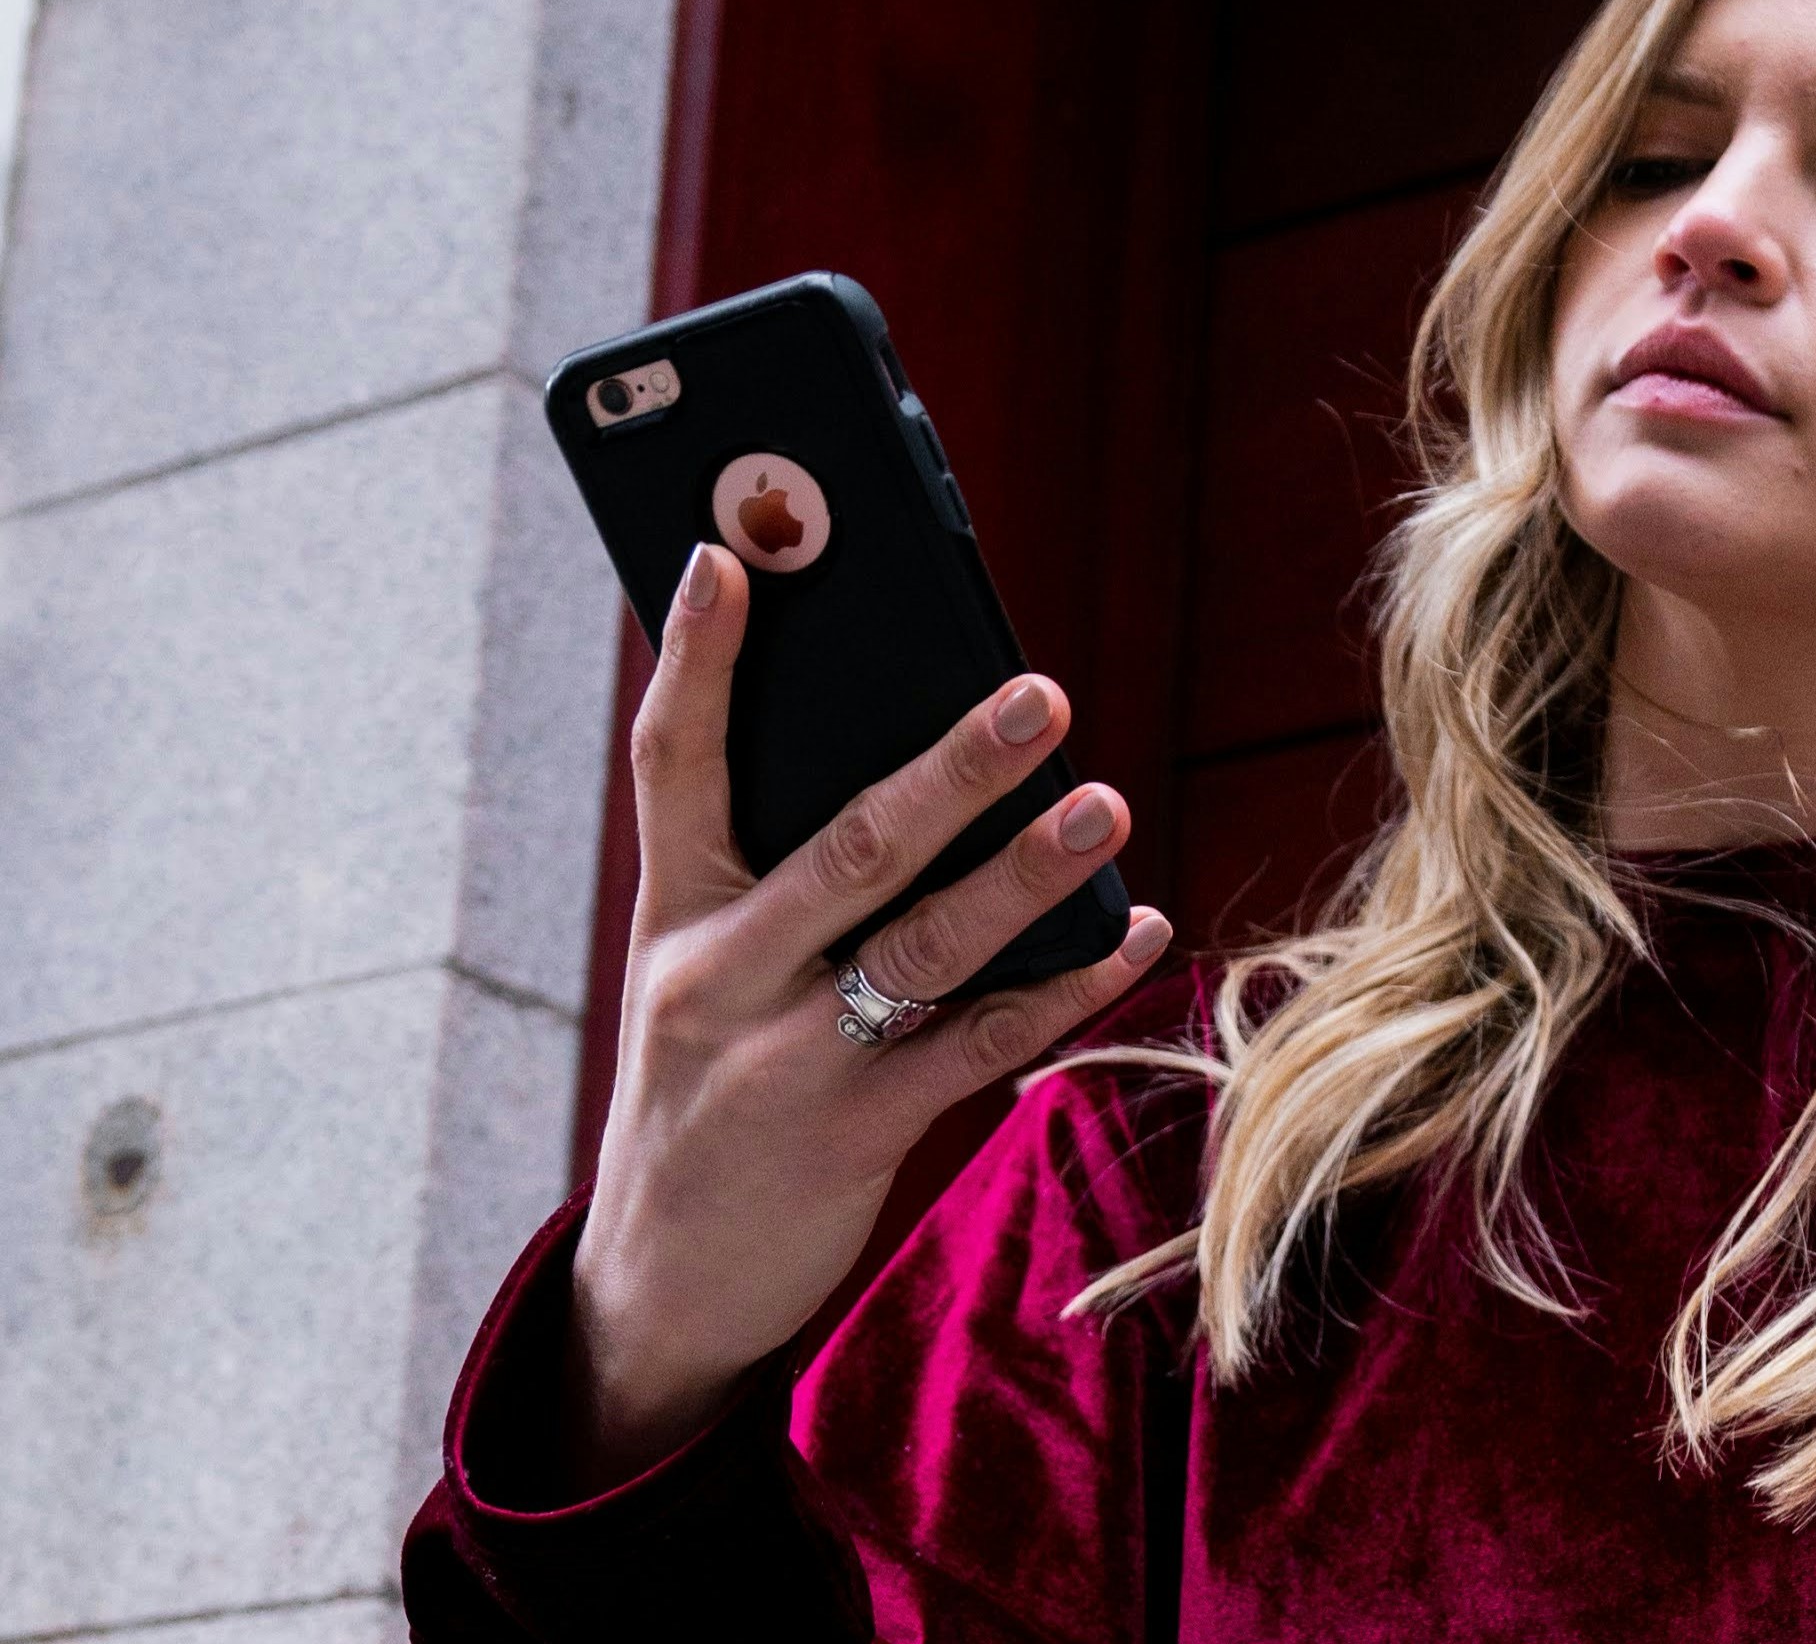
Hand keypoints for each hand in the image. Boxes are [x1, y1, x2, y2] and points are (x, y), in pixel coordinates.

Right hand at [561, 541, 1171, 1490]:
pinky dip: (1064, 986)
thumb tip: (901, 755)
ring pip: (925, 946)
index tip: (728, 554)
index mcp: (673, 916)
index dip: (697, 656)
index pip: (671, 763)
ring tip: (1105, 803)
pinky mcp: (855, 1136)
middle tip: (1039, 693)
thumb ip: (771, 877)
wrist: (654, 1288)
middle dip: (948, 769)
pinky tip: (1134, 933)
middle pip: (845, 848)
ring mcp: (788, 1062)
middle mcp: (720, 977)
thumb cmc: (705, 1090)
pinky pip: (980, 1044)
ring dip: (1027, 872)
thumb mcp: (700, 975)